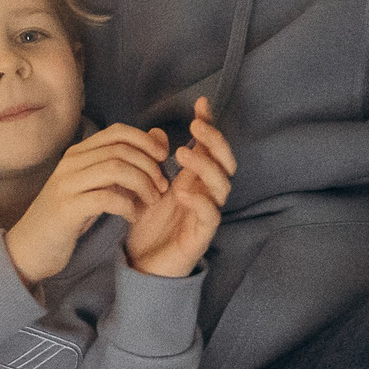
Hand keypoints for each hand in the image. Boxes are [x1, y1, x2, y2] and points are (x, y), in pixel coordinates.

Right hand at [4, 124, 172, 285]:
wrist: (30, 248)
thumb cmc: (68, 217)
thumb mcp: (96, 187)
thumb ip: (122, 164)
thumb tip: (159, 138)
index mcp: (78, 153)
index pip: (118, 131)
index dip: (146, 140)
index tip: (163, 159)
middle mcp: (71, 163)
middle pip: (121, 150)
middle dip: (150, 166)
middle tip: (162, 187)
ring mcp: (67, 184)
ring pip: (116, 169)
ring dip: (143, 184)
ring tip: (152, 201)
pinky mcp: (67, 208)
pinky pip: (106, 198)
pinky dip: (128, 206)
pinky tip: (133, 217)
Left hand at [125, 98, 236, 276]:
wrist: (141, 265)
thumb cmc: (148, 225)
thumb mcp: (146, 186)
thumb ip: (153, 161)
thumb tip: (158, 131)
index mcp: (195, 179)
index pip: (209, 147)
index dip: (210, 125)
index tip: (201, 103)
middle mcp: (205, 193)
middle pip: (226, 163)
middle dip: (215, 142)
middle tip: (196, 127)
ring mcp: (206, 214)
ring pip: (222, 186)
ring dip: (205, 166)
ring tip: (182, 154)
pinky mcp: (201, 236)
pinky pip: (210, 216)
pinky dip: (200, 201)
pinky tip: (182, 192)